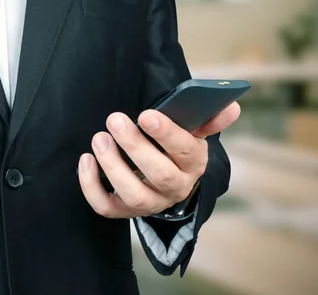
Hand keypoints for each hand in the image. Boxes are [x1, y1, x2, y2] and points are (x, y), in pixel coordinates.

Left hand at [78, 102, 240, 218]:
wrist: (168, 180)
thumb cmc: (176, 147)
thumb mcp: (194, 132)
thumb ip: (209, 118)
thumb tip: (231, 106)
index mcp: (194, 164)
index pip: (185, 152)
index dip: (166, 134)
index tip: (147, 114)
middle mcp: (176, 188)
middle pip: (159, 174)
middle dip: (135, 147)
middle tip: (115, 120)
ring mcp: (150, 203)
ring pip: (133, 194)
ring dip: (113, 166)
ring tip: (99, 139)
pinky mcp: (125, 211)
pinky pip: (106, 207)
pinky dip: (91, 186)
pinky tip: (86, 160)